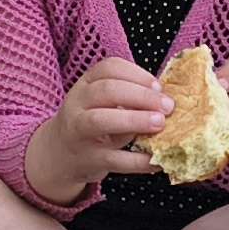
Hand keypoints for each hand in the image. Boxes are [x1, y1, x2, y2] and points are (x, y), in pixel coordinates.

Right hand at [26, 58, 170, 204]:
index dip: (137, 74)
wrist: (60, 154)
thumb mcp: (103, 103)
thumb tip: (167, 99)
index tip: (159, 87)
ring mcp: (79, 132)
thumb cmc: (93, 122)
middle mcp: (78, 104)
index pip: (108, 68)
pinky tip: (157, 160)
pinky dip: (138, 161)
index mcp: (85, 84)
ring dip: (134, 120)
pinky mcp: (88, 159)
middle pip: (106, 91)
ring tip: (160, 123)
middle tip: (168, 107)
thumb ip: (128, 97)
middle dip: (141, 96)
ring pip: (101, 121)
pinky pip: (114, 160)